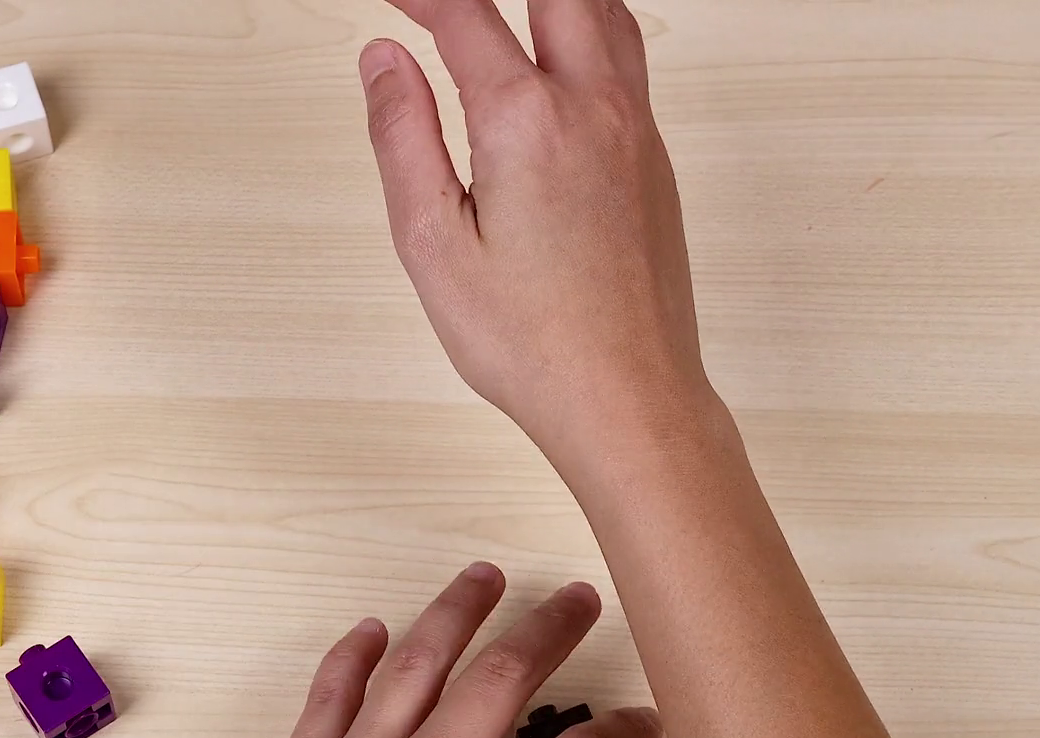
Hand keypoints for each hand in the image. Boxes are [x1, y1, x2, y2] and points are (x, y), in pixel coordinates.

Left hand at [91, 564, 663, 737]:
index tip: (640, 722)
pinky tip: (378, 628)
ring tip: (487, 576)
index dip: (623, 733)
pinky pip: (333, 687)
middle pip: (506, 674)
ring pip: (419, 657)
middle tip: (580, 599)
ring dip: (460, 607)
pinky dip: (357, 650)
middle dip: (554, 627)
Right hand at [359, 0, 709, 451]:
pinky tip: (561, 50)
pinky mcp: (654, 159)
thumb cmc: (534, 343)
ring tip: (508, 11)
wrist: (628, 398)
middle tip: (446, 6)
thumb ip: (403, 138)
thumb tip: (384, 61)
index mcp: (527, 123)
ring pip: (605, 9)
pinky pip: (627, 58)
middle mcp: (592, 109)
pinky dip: (588, 26)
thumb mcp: (433, 245)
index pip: (463, 14)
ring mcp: (634, 129)